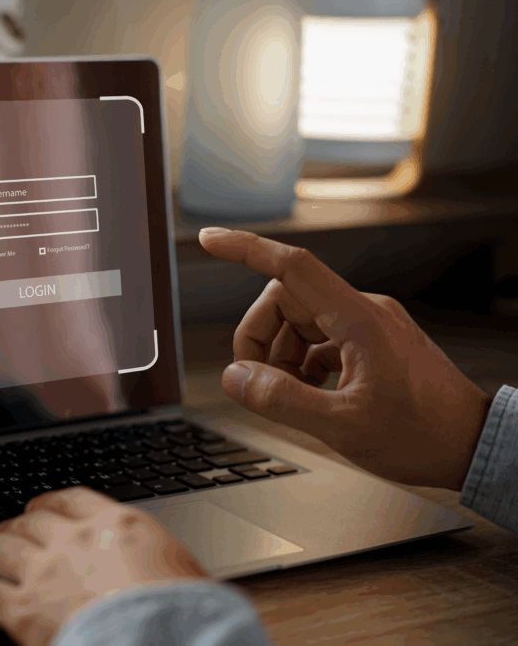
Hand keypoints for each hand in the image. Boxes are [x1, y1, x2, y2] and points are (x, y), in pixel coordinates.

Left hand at [0, 487, 208, 645]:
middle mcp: (73, 539)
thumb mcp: (181, 571)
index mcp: (115, 523)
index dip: (51, 504)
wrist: (162, 638)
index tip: (44, 508)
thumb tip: (147, 567)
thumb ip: (150, 559)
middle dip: (15, 525)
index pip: (71, 499)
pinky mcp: (21, 609)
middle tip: (7, 530)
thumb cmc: (184, 612)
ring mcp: (42, 571)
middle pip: (31, 521)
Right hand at [198, 227, 491, 489]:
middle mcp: (365, 312)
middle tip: (254, 382)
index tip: (211, 240)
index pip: (291, 267)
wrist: (475, 445)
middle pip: (286, 301)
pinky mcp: (376, 343)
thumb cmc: (423, 436)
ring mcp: (371, 326)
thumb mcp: (341, 426)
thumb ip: (281, 399)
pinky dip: (303, 363)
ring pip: (301, 322)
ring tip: (289, 397)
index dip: (246, 249)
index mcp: (358, 319)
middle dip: (258, 338)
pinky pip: (322, 339)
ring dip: (280, 356)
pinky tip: (310, 394)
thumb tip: (235, 377)